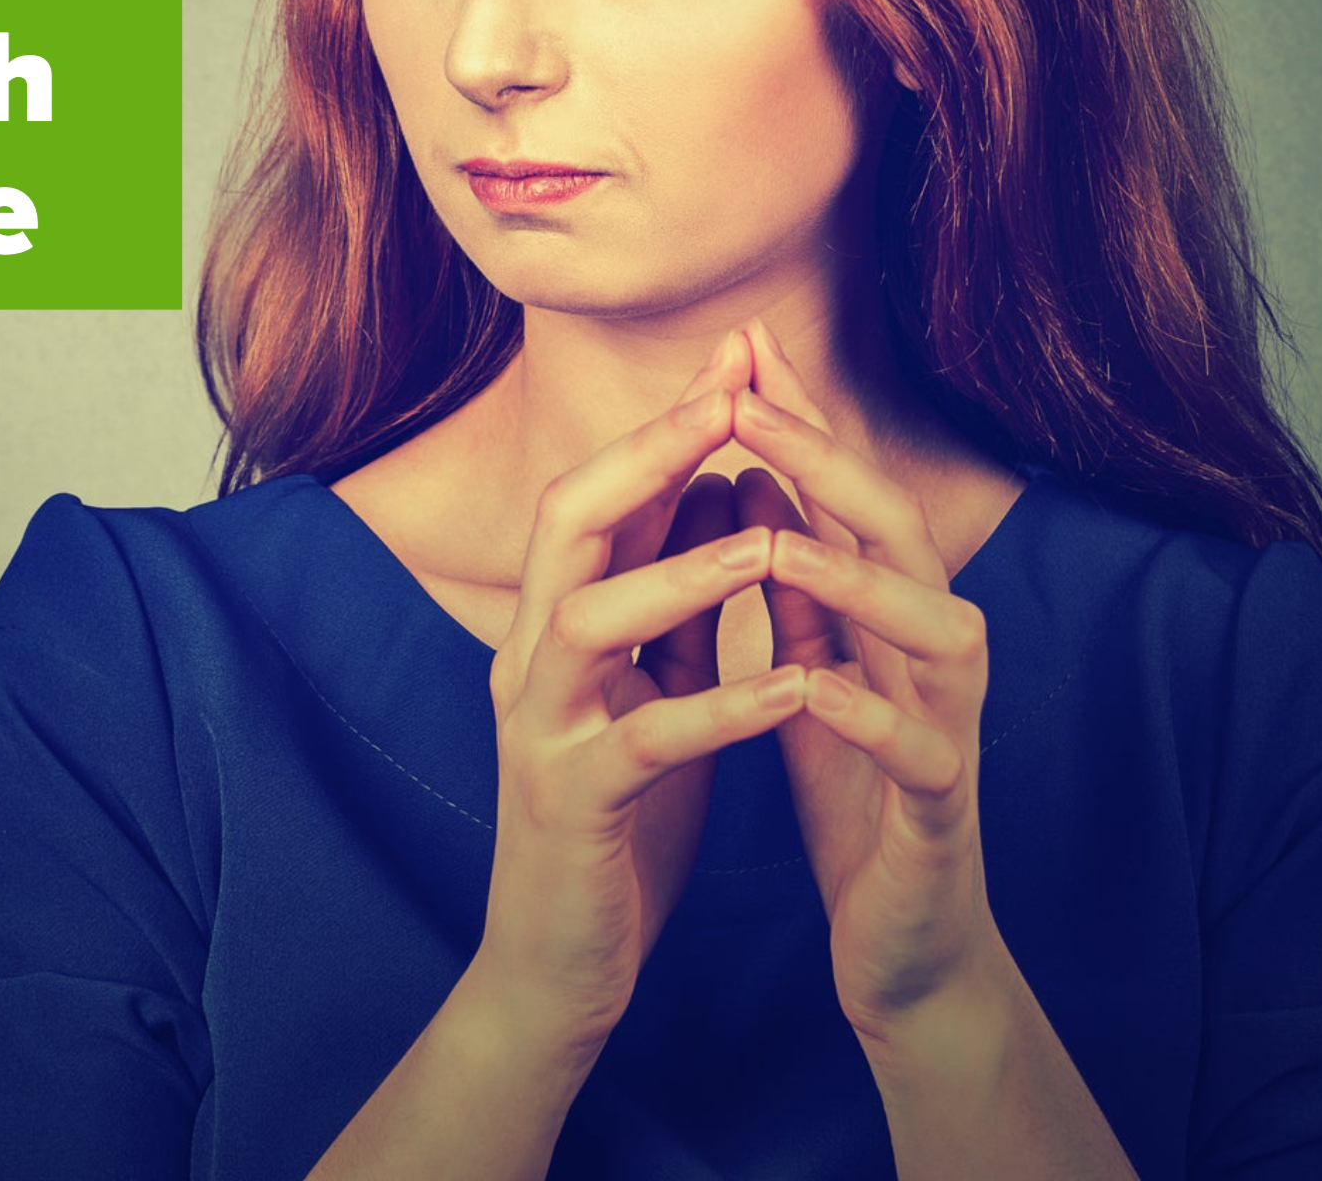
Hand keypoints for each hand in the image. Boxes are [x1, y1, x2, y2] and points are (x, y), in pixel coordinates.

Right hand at [472, 350, 811, 1046]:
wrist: (557, 961)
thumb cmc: (616, 818)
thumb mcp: (652, 687)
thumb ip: (674, 596)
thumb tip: (715, 482)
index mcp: (550, 624)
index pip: (592, 494)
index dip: (659, 424)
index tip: (734, 361)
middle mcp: (529, 659)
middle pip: (563, 523)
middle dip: (645, 453)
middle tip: (729, 400)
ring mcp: (540, 730)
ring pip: (588, 622)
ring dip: (680, 572)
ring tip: (770, 539)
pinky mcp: (572, 804)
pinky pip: (643, 741)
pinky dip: (718, 707)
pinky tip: (792, 684)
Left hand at [723, 319, 1009, 1045]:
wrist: (904, 940)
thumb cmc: (856, 793)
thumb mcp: (813, 670)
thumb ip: (794, 584)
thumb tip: (753, 472)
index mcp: (896, 615)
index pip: (848, 495)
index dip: (800, 420)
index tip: (739, 344)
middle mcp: (936, 652)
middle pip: (902, 533)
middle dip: (826, 461)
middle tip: (746, 399)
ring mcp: (949, 728)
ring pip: (934, 630)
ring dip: (857, 580)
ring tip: (781, 538)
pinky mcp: (940, 812)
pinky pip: (918, 754)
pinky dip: (868, 716)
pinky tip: (813, 688)